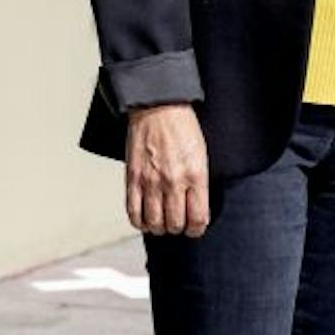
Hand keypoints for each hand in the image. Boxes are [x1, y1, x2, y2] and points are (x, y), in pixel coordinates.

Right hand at [125, 103, 210, 236]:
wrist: (158, 105)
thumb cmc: (182, 127)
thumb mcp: (201, 154)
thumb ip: (200, 184)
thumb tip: (198, 211)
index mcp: (195, 174)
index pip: (198, 219)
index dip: (197, 229)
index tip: (194, 226)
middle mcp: (173, 181)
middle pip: (175, 224)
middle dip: (178, 228)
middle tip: (177, 221)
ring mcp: (151, 180)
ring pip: (154, 223)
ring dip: (159, 228)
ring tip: (161, 221)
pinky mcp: (133, 178)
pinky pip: (133, 212)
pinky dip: (139, 222)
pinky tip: (144, 219)